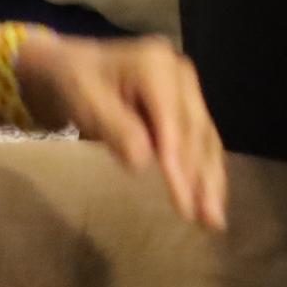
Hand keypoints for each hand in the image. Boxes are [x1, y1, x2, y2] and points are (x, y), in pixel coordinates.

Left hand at [26, 33, 228, 228]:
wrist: (71, 66)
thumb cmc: (74, 84)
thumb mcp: (84, 102)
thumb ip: (113, 128)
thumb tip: (142, 162)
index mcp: (157, 67)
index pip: (173, 124)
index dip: (180, 166)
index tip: (183, 205)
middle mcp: (180, 75)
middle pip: (197, 133)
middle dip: (203, 178)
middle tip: (209, 220)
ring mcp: (187, 89)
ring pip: (206, 138)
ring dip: (211, 179)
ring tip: (214, 218)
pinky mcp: (186, 104)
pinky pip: (200, 139)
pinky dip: (205, 168)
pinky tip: (209, 193)